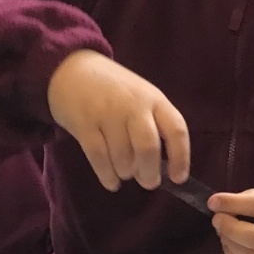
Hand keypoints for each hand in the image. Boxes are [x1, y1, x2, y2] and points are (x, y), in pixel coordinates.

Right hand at [47, 49, 189, 189]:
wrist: (72, 70)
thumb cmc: (115, 89)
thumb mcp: (142, 96)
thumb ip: (154, 123)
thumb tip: (164, 164)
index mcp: (154, 99)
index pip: (176, 129)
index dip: (181, 157)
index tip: (178, 178)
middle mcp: (133, 106)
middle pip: (148, 147)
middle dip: (149, 172)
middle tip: (148, 182)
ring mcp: (107, 114)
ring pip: (122, 156)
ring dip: (126, 173)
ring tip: (126, 173)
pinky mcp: (84, 124)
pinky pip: (99, 158)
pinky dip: (107, 175)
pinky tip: (111, 182)